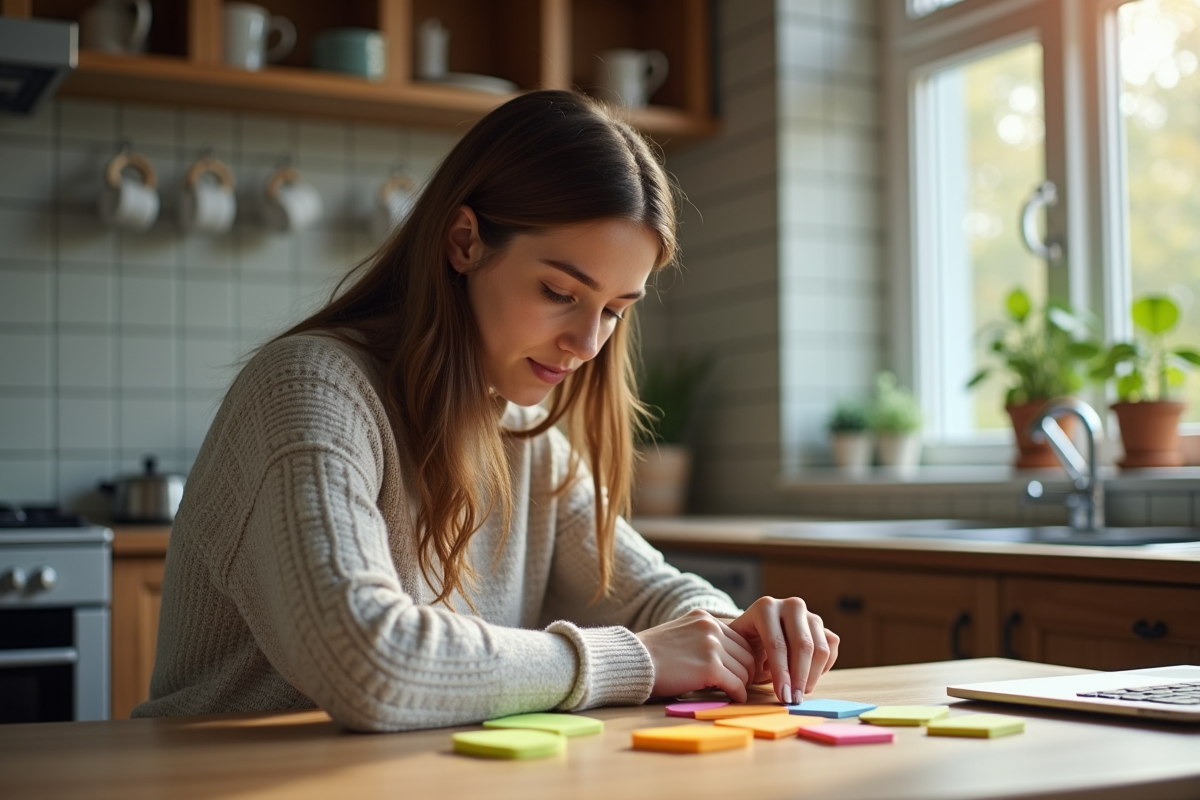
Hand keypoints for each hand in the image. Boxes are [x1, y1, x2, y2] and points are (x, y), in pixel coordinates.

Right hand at [635, 609, 757, 701]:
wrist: (633, 662)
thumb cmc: (652, 654)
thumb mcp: (681, 633)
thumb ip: (702, 638)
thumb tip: (725, 656)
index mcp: (705, 617)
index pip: (740, 638)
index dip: (741, 658)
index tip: (738, 671)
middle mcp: (711, 628)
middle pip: (747, 653)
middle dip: (745, 671)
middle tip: (739, 685)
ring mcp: (711, 646)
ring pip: (743, 670)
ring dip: (740, 684)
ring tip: (732, 692)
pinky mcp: (710, 667)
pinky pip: (736, 684)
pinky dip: (738, 694)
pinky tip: (734, 699)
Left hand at [726, 597, 839, 703]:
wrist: (757, 631)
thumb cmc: (746, 644)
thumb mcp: (740, 651)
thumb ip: (750, 665)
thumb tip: (769, 687)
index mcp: (765, 607)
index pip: (777, 643)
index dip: (781, 673)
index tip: (783, 697)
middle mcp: (791, 606)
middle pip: (802, 645)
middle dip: (800, 677)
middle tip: (794, 700)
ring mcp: (809, 614)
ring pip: (820, 649)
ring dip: (812, 676)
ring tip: (799, 692)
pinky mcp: (823, 626)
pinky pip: (831, 648)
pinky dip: (823, 667)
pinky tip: (808, 678)